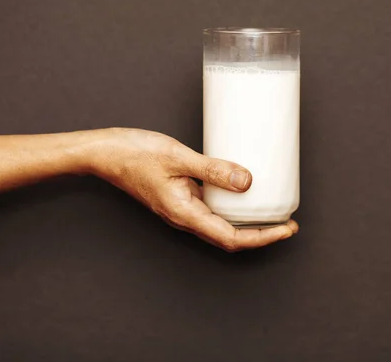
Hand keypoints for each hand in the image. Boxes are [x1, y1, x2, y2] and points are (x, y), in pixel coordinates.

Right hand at [86, 128, 298, 251]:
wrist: (103, 153)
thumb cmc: (133, 154)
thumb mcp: (177, 157)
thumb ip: (213, 169)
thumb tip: (248, 181)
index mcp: (184, 214)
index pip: (232, 238)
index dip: (263, 238)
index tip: (286, 229)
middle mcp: (184, 217)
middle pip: (230, 236)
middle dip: (262, 233)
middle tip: (287, 221)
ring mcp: (182, 208)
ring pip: (221, 224)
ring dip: (248, 222)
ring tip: (271, 208)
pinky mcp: (180, 196)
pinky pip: (212, 208)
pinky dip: (232, 206)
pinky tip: (242, 190)